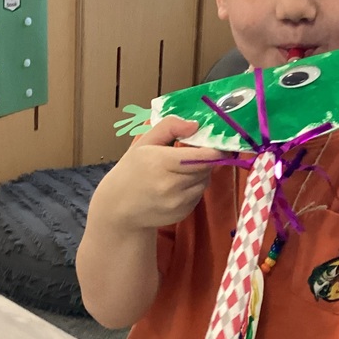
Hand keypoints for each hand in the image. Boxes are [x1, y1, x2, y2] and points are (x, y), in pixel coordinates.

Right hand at [88, 115, 226, 234]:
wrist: (118, 207)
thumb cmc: (132, 169)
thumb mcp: (145, 142)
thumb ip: (170, 127)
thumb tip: (195, 125)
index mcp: (161, 162)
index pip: (202, 157)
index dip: (215, 150)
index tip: (219, 144)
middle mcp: (171, 185)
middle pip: (206, 168)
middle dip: (206, 159)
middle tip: (194, 153)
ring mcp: (177, 202)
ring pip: (205, 182)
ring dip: (201, 174)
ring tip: (182, 170)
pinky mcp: (182, 214)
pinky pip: (198, 195)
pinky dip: (194, 187)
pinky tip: (178, 185)